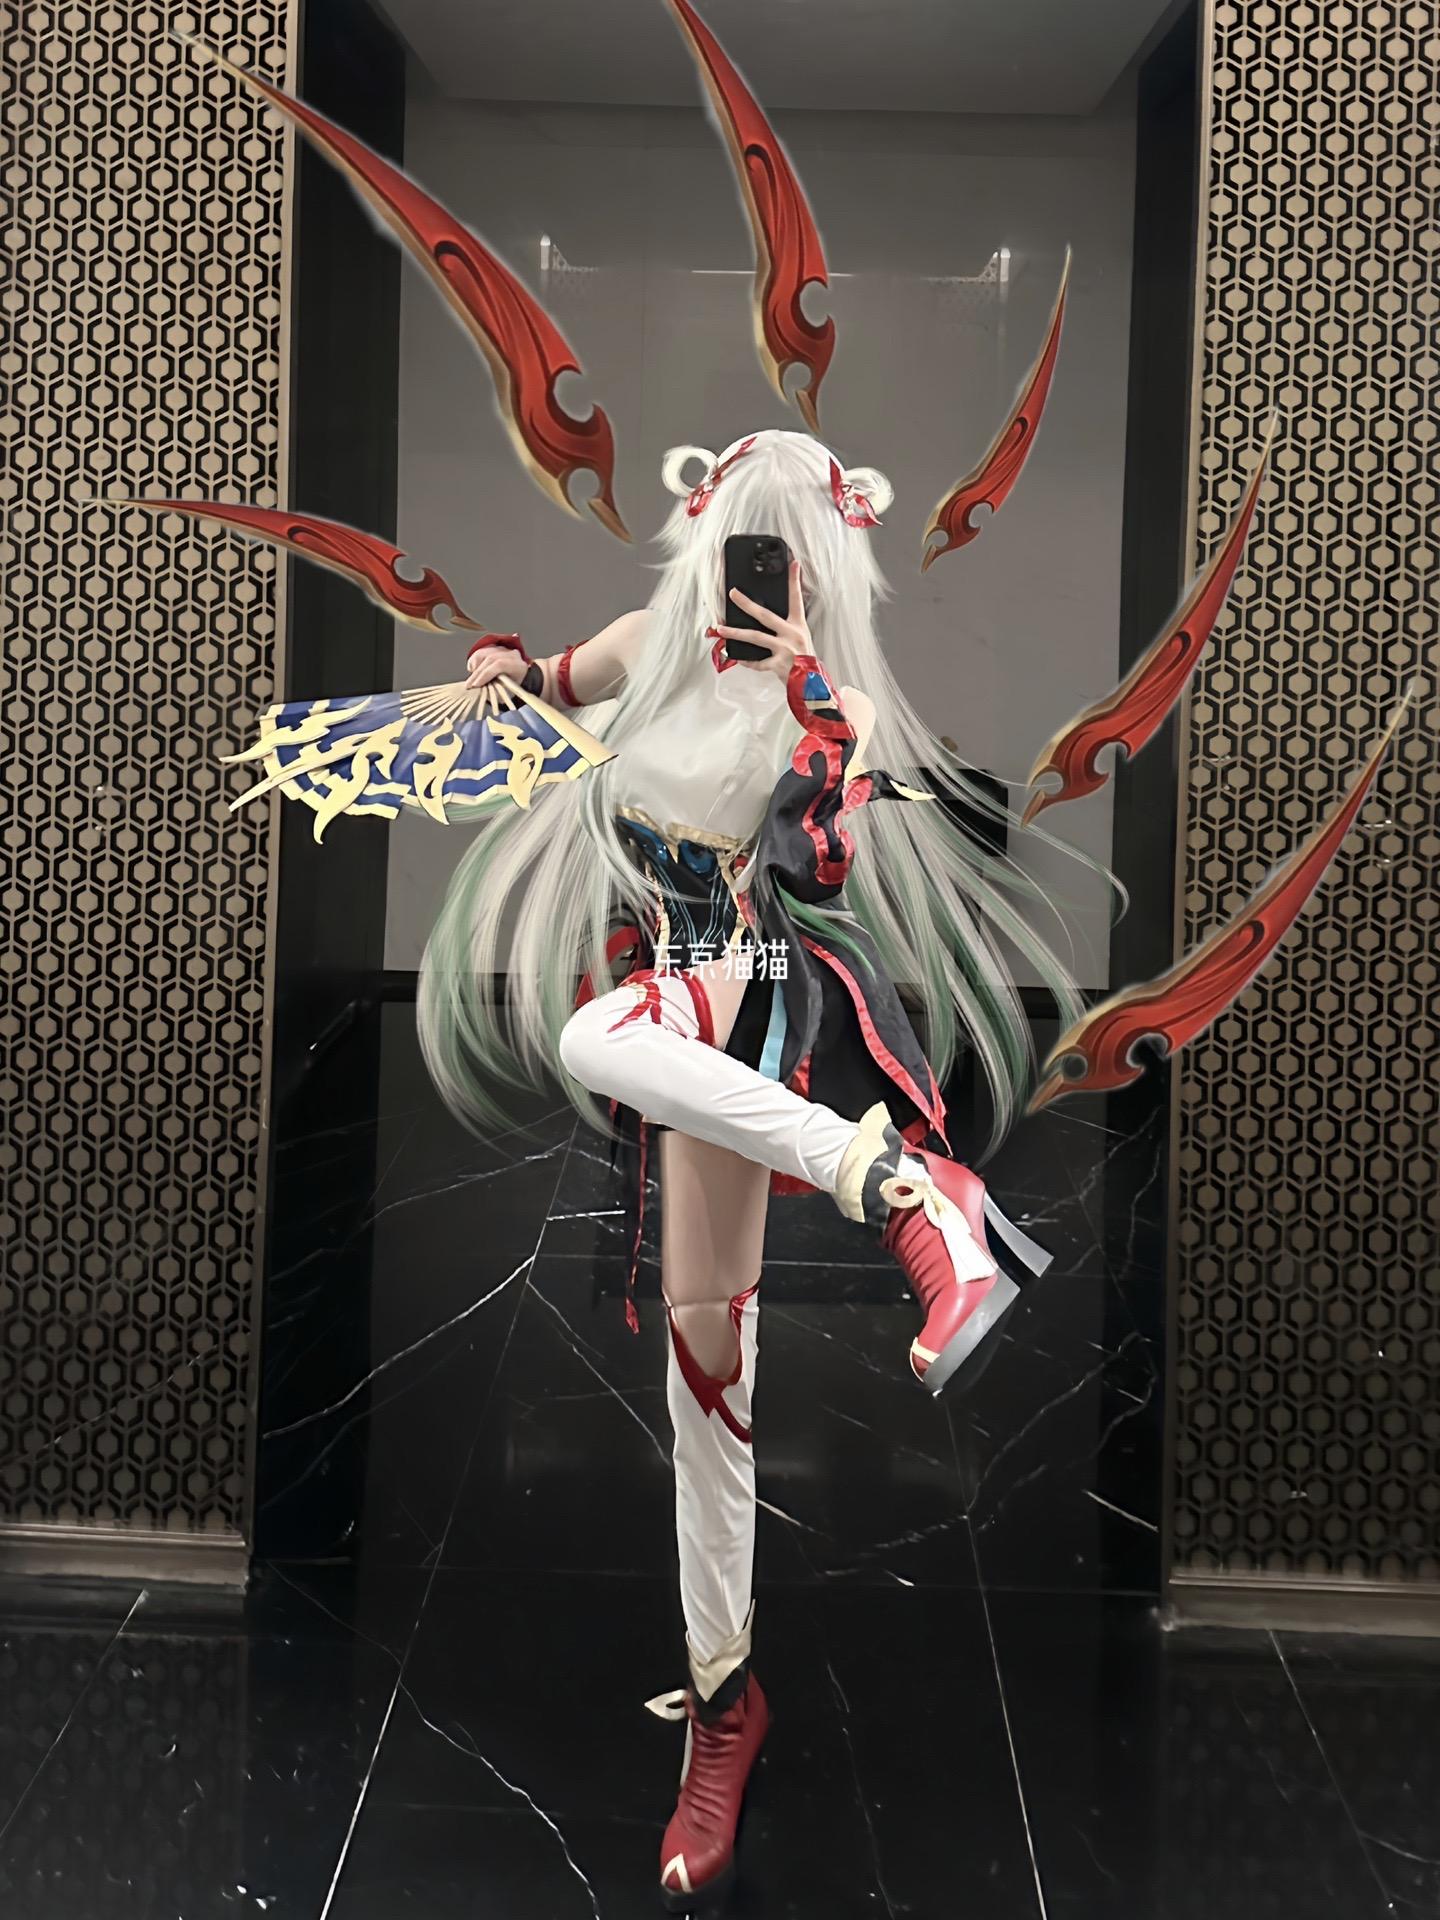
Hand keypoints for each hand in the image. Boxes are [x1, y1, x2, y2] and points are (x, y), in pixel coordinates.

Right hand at [465, 644, 519, 691]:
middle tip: (468, 685)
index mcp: (518, 666)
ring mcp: (502, 649)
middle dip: (477, 674)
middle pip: (490, 659)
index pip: (500, 664)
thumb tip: (480, 690)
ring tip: (472, 681)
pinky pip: (479, 653)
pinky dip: (474, 663)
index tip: (476, 685)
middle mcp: (511, 654)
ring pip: (482, 654)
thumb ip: (494, 692)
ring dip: (475, 669)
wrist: (513, 679)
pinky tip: (475, 672)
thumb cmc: (509, 688)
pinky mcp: (493, 647)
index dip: (486, 674)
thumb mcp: (505, 694)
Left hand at [713, 559, 810, 678]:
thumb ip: (785, 627)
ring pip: (755, 637)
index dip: (794, 581)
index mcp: (798, 625)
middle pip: (765, 614)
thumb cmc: (804, 659)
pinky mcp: (778, 665)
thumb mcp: (801, 637)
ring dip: (736, 632)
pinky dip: (746, 660)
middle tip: (733, 594)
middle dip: (747, 603)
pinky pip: (757, 662)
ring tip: (721, 627)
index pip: (796, 599)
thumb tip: (763, 616)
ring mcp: (784, 649)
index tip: (793, 564)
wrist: (811, 683)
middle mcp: (791, 634)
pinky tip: (736, 656)